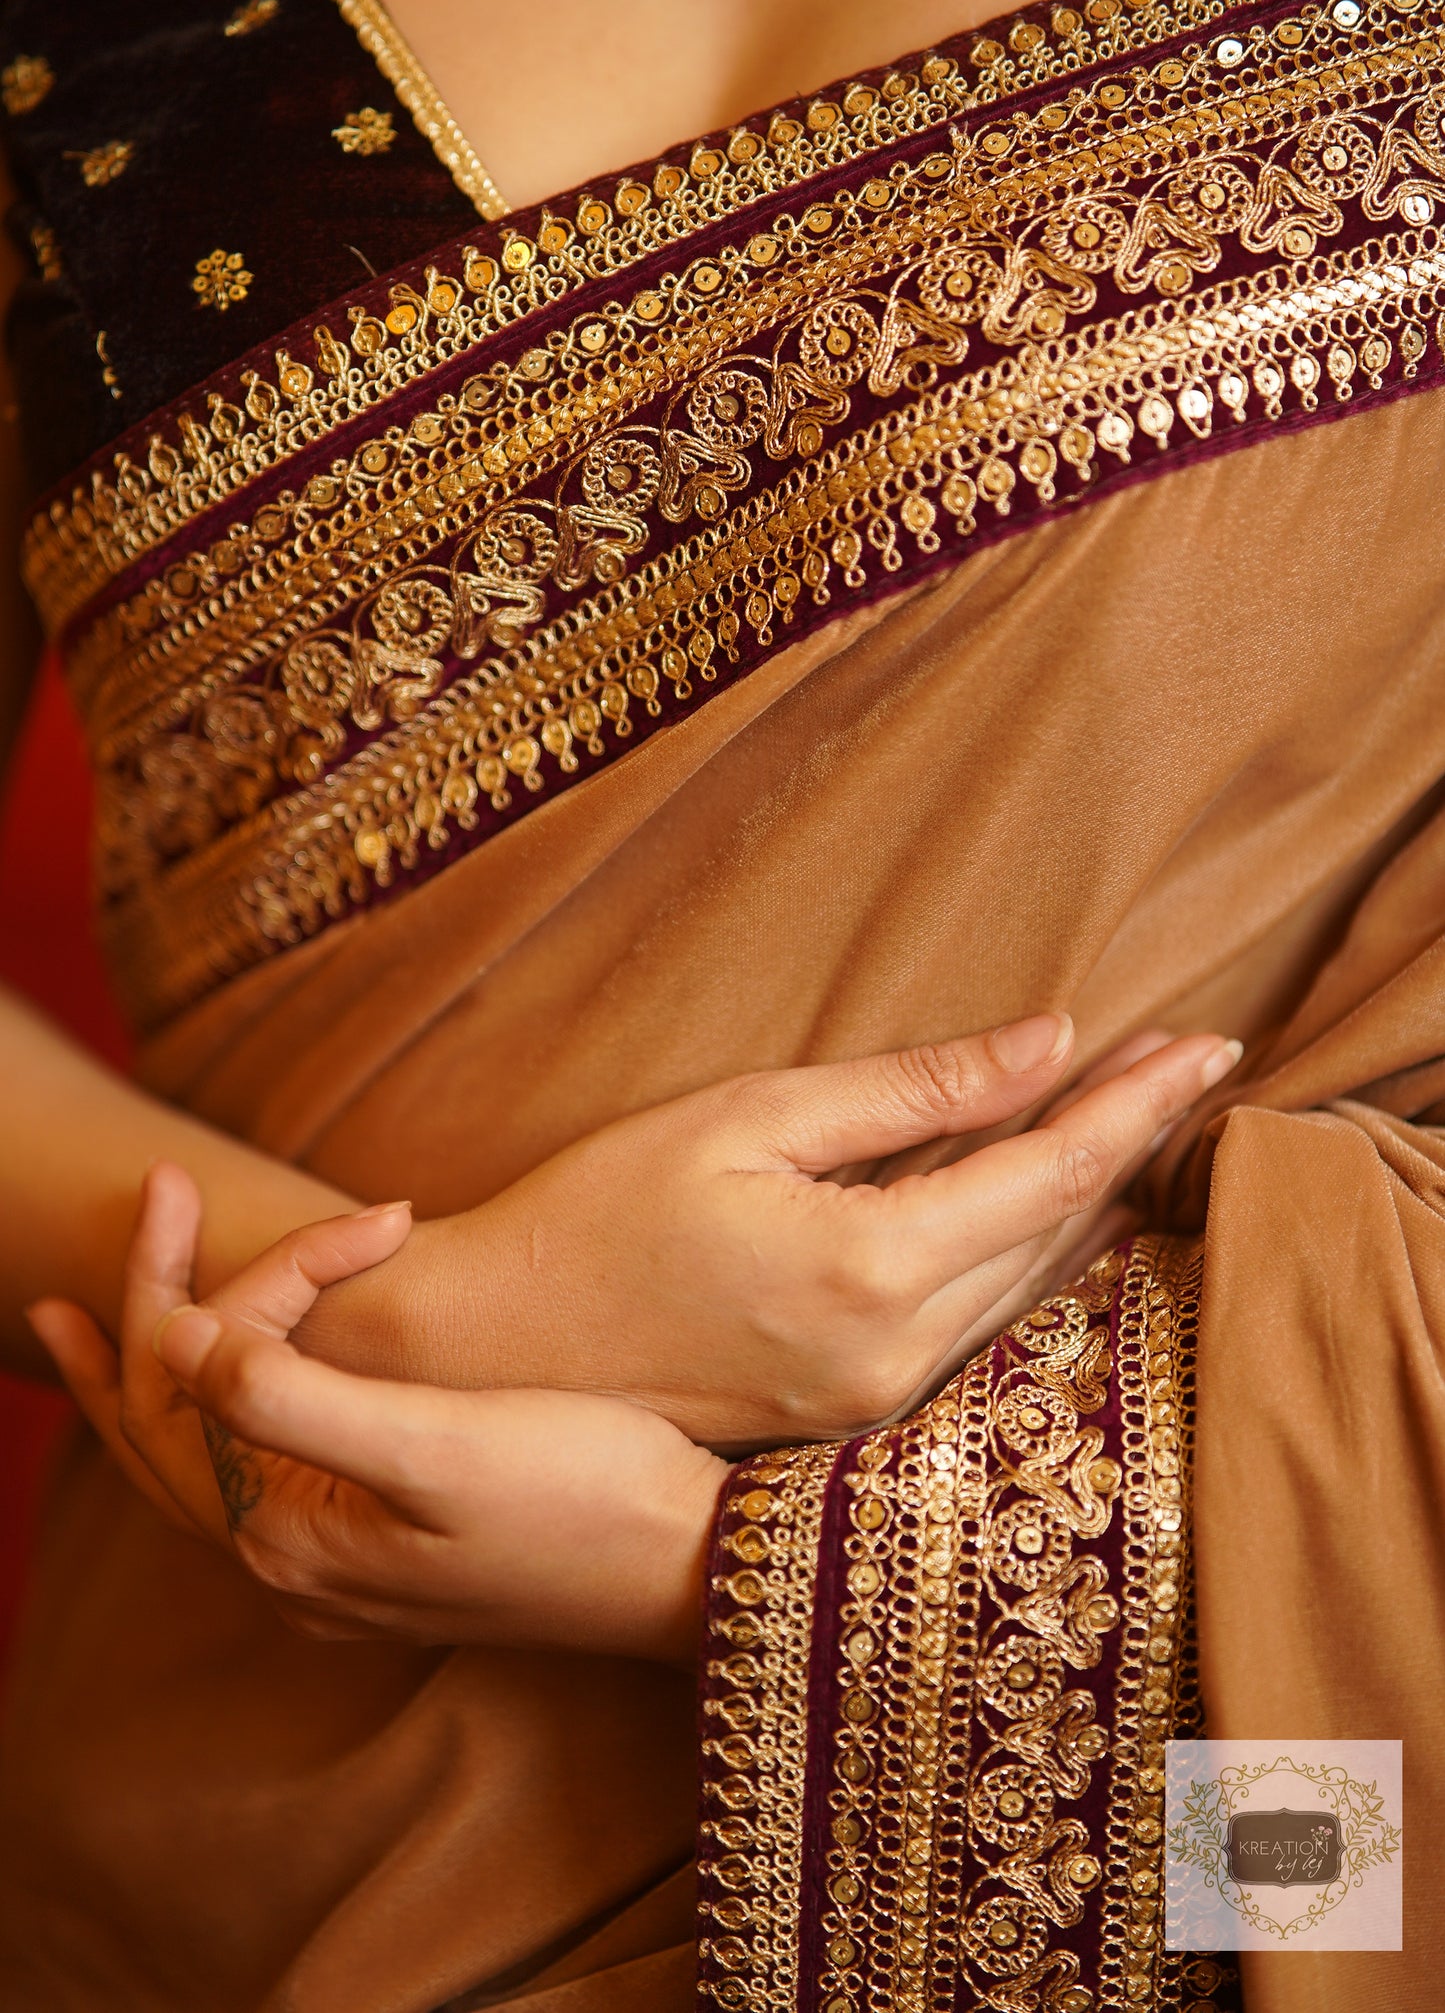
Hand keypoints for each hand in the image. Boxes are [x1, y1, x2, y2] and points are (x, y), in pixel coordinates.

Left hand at [30, 1167, 726, 1662]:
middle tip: (160, 1187)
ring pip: (202, 1454)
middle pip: (168, 1421)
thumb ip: (287, 1399)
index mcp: (288, 1533)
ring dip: (156, 1366)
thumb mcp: (436, 1448)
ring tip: (95, 1313)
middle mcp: (293, 1564)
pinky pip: (256, 1476)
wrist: (695, 1566)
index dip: (269, 1275)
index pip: (212, 1375)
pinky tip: (223, 1389)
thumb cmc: (584, 1496)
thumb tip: (178, 1335)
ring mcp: (335, 1568)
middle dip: (151, 1297)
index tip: (376, 1218)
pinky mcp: (383, 1554)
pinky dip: (215, 1415)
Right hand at [299, 1013, 1241, 1445]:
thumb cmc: (603, 1211)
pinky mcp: (850, 1410)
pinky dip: (1025, 1247)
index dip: (1136, 1105)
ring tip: (1143, 1113)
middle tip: (1190, 1057)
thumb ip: (913, 1092)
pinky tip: (1056, 1202)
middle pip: (1054, 1232)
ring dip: (1087, 1195)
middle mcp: (895, 1355)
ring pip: (1024, 1284)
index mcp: (872, 1271)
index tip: (1207, 1044)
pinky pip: (975, 1318)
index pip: (1052, 1174)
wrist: (498, 1349)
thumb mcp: (752, 1119)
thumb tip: (1048, 1045)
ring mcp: (876, 1398)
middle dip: (1127, 1138)